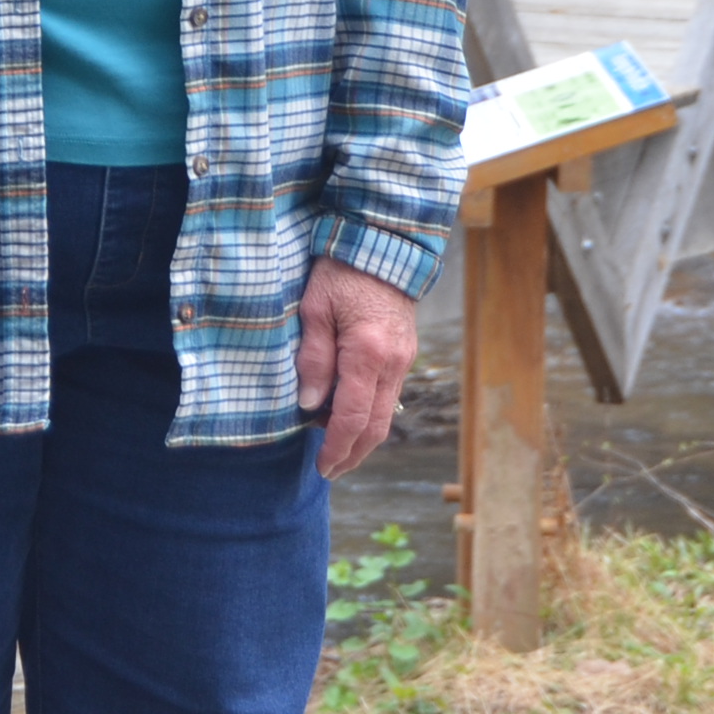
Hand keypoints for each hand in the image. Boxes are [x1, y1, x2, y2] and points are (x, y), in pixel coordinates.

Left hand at [293, 257, 417, 477]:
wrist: (384, 243)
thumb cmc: (341, 270)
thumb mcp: (314, 308)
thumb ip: (313, 358)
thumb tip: (308, 404)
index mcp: (366, 353)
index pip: (352, 416)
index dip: (337, 447)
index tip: (323, 466)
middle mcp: (392, 363)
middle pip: (376, 426)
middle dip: (353, 453)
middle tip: (330, 470)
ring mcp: (403, 360)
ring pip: (387, 414)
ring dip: (363, 438)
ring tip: (336, 450)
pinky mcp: (405, 354)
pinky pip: (389, 396)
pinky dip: (371, 415)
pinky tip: (349, 416)